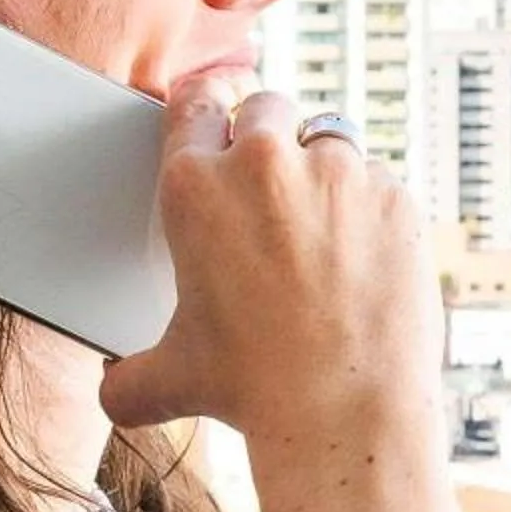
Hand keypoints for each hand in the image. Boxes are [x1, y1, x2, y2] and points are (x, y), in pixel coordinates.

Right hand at [100, 89, 442, 442]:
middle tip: (274, 184)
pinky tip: (366, 256)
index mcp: (195, 186)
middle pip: (266, 107)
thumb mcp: (173, 378)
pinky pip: (381, 180)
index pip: (193, 103)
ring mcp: (337, 173)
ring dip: (325, 167)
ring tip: (324, 224)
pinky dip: (373, 208)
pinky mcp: (394, 195)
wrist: (342, 409)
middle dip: (269, 134)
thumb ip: (132, 376)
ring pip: (331, 136)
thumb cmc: (251, 388)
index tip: (219, 118)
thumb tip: (116, 392)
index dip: (207, 109)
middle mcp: (265, 162)